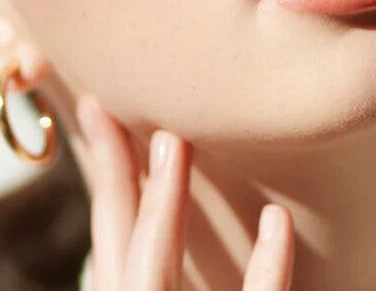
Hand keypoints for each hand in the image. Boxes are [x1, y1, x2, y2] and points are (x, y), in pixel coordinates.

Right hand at [76, 93, 294, 289]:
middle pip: (121, 237)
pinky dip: (269, 265)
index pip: (112, 228)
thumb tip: (164, 215)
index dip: (106, 167)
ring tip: (173, 141)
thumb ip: (162, 265)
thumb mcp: (164, 282)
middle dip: (115, 171)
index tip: (98, 104)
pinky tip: (277, 216)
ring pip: (156, 267)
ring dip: (162, 202)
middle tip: (111, 101)